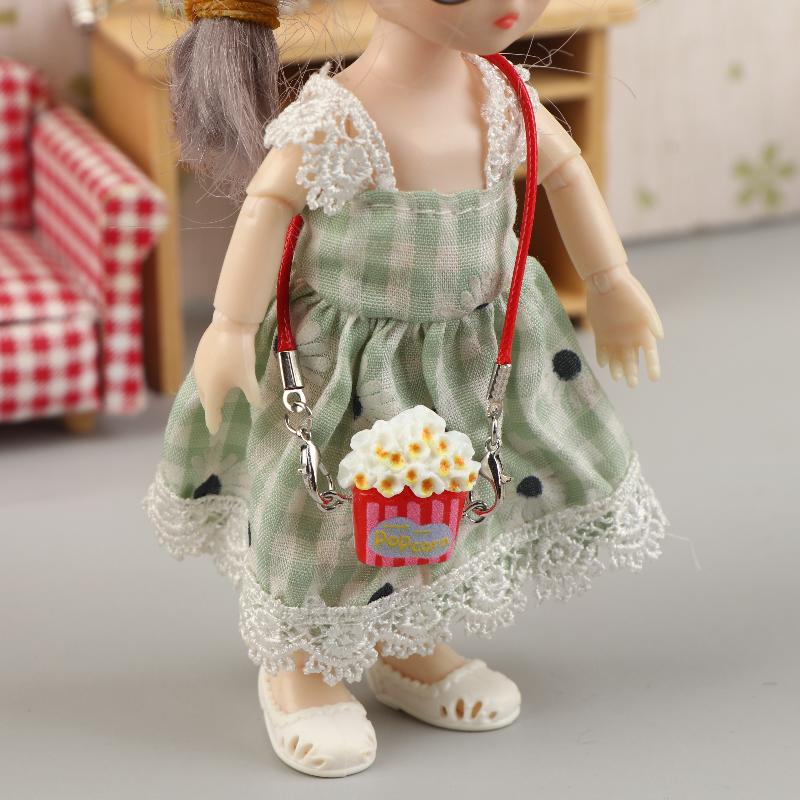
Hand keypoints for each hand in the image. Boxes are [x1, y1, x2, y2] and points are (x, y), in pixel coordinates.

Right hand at [192, 312, 265, 434]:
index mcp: (212, 391)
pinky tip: (215, 377)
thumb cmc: (240, 355)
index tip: (214, 431)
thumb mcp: (249, 377)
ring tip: (215, 398)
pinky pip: (202, 374)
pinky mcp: (199, 355)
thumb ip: (253, 395)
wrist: (230, 324)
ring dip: (208, 393)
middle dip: (211, 408)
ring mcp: (198, 368)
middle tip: (216, 415)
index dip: (214, 423)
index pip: (212, 413)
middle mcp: (201, 382)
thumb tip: (258, 406)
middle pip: (205, 400)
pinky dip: (208, 380)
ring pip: (202, 386)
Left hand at [586, 266, 663, 387]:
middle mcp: (629, 337)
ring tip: (617, 378)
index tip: (654, 379)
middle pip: (632, 360)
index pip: (650, 354)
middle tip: (631, 384)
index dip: (653, 367)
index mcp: (643, 332)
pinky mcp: (600, 334)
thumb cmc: (629, 292)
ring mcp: (614, 337)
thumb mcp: (643, 305)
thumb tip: (659, 338)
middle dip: (632, 373)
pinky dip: (602, 357)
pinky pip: (601, 350)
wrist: (607, 281)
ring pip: (616, 358)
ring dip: (617, 369)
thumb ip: (651, 321)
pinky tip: (603, 364)